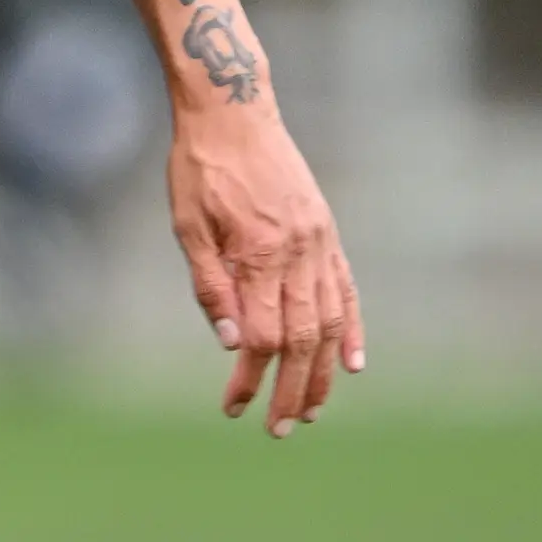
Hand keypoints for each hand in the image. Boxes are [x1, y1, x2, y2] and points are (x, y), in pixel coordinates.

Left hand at [167, 101, 365, 435]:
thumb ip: (212, 286)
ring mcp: (317, 243)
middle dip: (292, 391)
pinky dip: (352, 329)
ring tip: (312, 410)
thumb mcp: (188, 226)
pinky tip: (352, 363)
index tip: (234, 407)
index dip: (250, 378)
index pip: (262, 336)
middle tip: (280, 430)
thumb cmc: (200, 168)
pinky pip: (346, 289)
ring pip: (329, 322)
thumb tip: (234, 344)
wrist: (233, 111)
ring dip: (323, 372)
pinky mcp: (326, 233)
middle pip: (301, 339)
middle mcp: (296, 252)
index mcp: (258, 253)